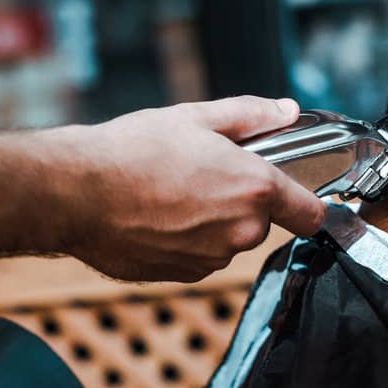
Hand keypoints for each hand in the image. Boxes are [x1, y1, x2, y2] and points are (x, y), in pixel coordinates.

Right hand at [50, 96, 326, 282]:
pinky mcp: (181, 276)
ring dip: (208, 223)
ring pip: (225, 241)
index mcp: (254, 189)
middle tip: (199, 175)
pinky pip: (196, 258)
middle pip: (259, 223)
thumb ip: (250, 116)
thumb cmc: (130, 152)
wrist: (76, 194)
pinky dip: (182, 242)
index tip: (297, 198)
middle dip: (238, 202)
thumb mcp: (194, 118)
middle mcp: (240, 231)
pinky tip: (152, 217)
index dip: (307, 203)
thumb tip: (286, 111)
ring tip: (167, 194)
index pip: (311, 213)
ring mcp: (210, 259)